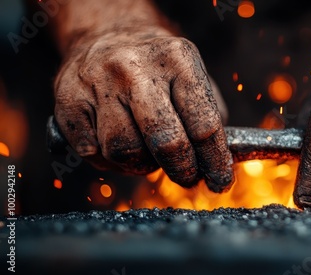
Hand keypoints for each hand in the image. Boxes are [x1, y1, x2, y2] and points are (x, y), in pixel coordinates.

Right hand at [54, 26, 233, 191]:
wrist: (107, 34)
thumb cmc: (158, 67)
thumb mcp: (192, 76)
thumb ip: (210, 118)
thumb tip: (219, 166)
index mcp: (177, 59)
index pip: (204, 125)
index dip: (214, 162)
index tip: (220, 181)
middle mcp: (135, 67)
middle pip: (166, 142)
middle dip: (182, 170)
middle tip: (187, 177)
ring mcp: (97, 80)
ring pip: (124, 151)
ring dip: (140, 164)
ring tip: (147, 152)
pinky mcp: (68, 98)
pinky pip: (91, 151)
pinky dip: (108, 159)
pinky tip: (117, 143)